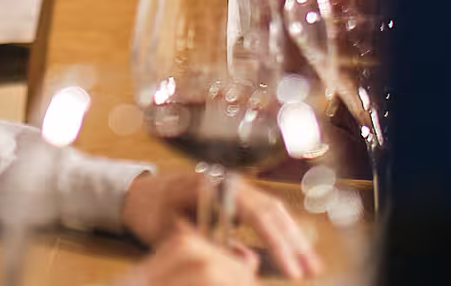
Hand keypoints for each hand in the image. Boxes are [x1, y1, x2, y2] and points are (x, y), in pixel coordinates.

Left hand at [122, 171, 321, 279]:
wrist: (138, 194)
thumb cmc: (152, 213)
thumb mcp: (175, 234)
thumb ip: (208, 245)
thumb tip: (245, 259)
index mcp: (213, 185)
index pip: (256, 214)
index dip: (277, 244)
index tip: (291, 269)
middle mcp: (228, 181)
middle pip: (271, 210)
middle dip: (293, 242)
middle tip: (311, 270)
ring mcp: (233, 186)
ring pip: (272, 210)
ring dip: (292, 237)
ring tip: (310, 263)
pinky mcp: (234, 196)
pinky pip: (263, 212)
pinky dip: (279, 231)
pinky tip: (293, 249)